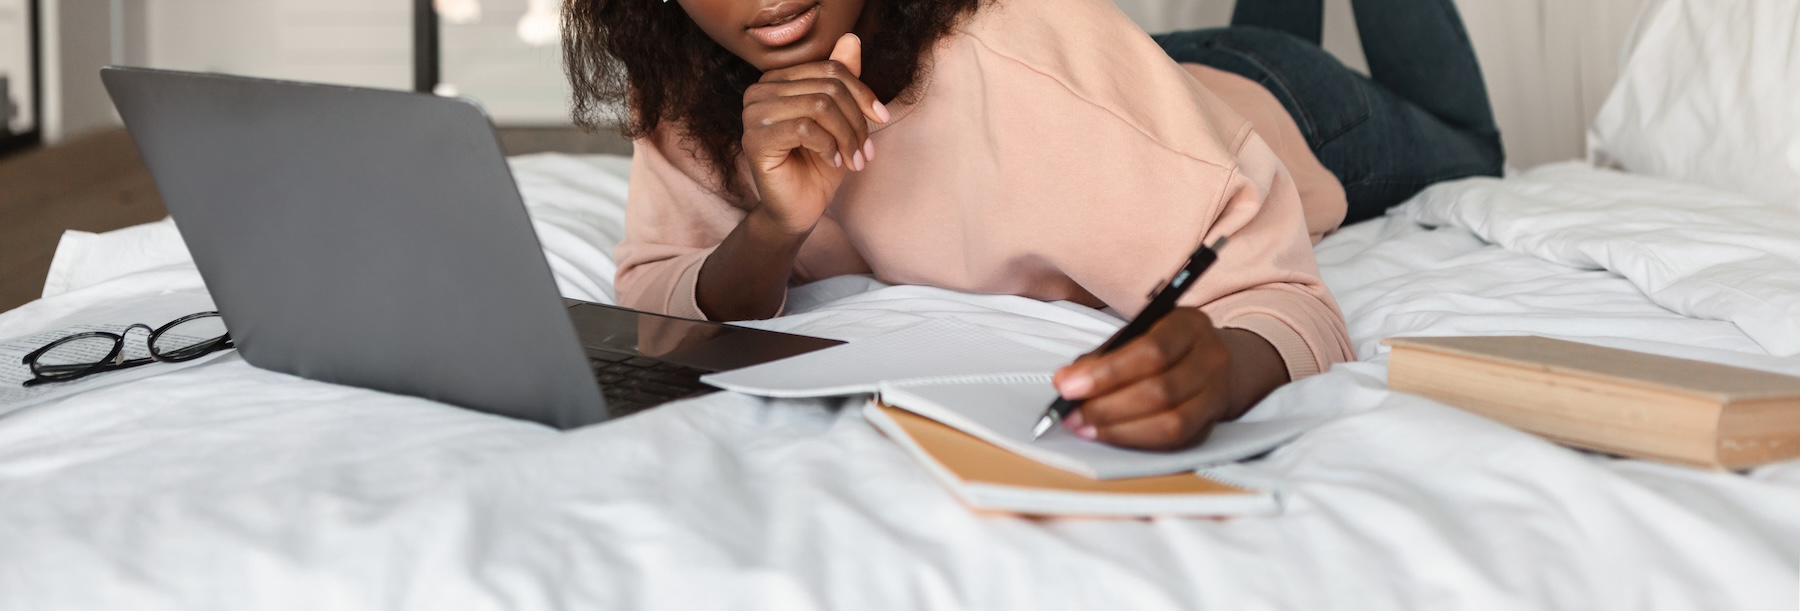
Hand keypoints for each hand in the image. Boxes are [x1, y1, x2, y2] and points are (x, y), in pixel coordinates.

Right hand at [741, 33, 890, 235]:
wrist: (799, 209)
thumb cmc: (818, 164)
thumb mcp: (839, 119)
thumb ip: (841, 80)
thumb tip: (850, 40)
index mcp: (778, 79)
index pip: (830, 69)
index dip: (862, 93)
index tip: (881, 119)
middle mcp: (760, 91)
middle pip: (827, 87)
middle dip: (856, 121)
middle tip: (866, 151)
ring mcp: (753, 115)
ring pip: (819, 106)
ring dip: (847, 136)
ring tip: (855, 160)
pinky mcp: (755, 140)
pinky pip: (805, 129)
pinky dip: (829, 147)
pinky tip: (834, 162)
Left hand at [1052, 309, 1280, 450]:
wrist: (1213, 361)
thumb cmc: (1165, 346)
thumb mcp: (1136, 336)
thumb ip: (1101, 357)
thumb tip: (1065, 381)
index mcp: (1189, 325)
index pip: (1152, 351)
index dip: (1108, 373)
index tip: (1069, 387)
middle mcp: (1211, 358)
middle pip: (1160, 390)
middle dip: (1107, 406)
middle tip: (1071, 414)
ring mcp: (1216, 394)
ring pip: (1171, 422)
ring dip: (1119, 429)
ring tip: (1084, 428)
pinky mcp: (1210, 424)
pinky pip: (1175, 441)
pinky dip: (1136, 441)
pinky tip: (1108, 436)